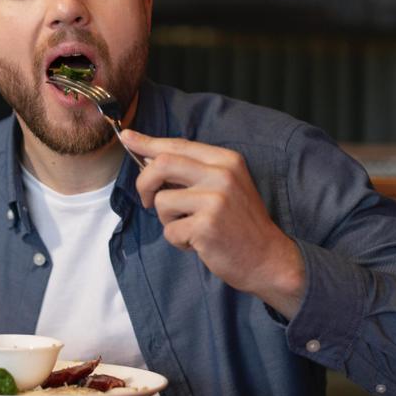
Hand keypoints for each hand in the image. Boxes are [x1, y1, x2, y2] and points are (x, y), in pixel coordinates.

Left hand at [120, 130, 305, 316]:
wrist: (268, 259)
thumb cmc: (240, 224)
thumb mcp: (225, 186)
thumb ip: (193, 171)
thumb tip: (149, 158)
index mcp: (226, 160)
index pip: (178, 145)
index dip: (148, 142)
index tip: (127, 137)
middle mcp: (222, 174)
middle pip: (162, 164)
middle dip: (145, 183)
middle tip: (148, 201)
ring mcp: (215, 200)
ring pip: (163, 201)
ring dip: (168, 220)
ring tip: (190, 228)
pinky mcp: (206, 226)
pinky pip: (170, 230)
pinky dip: (178, 240)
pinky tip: (198, 244)